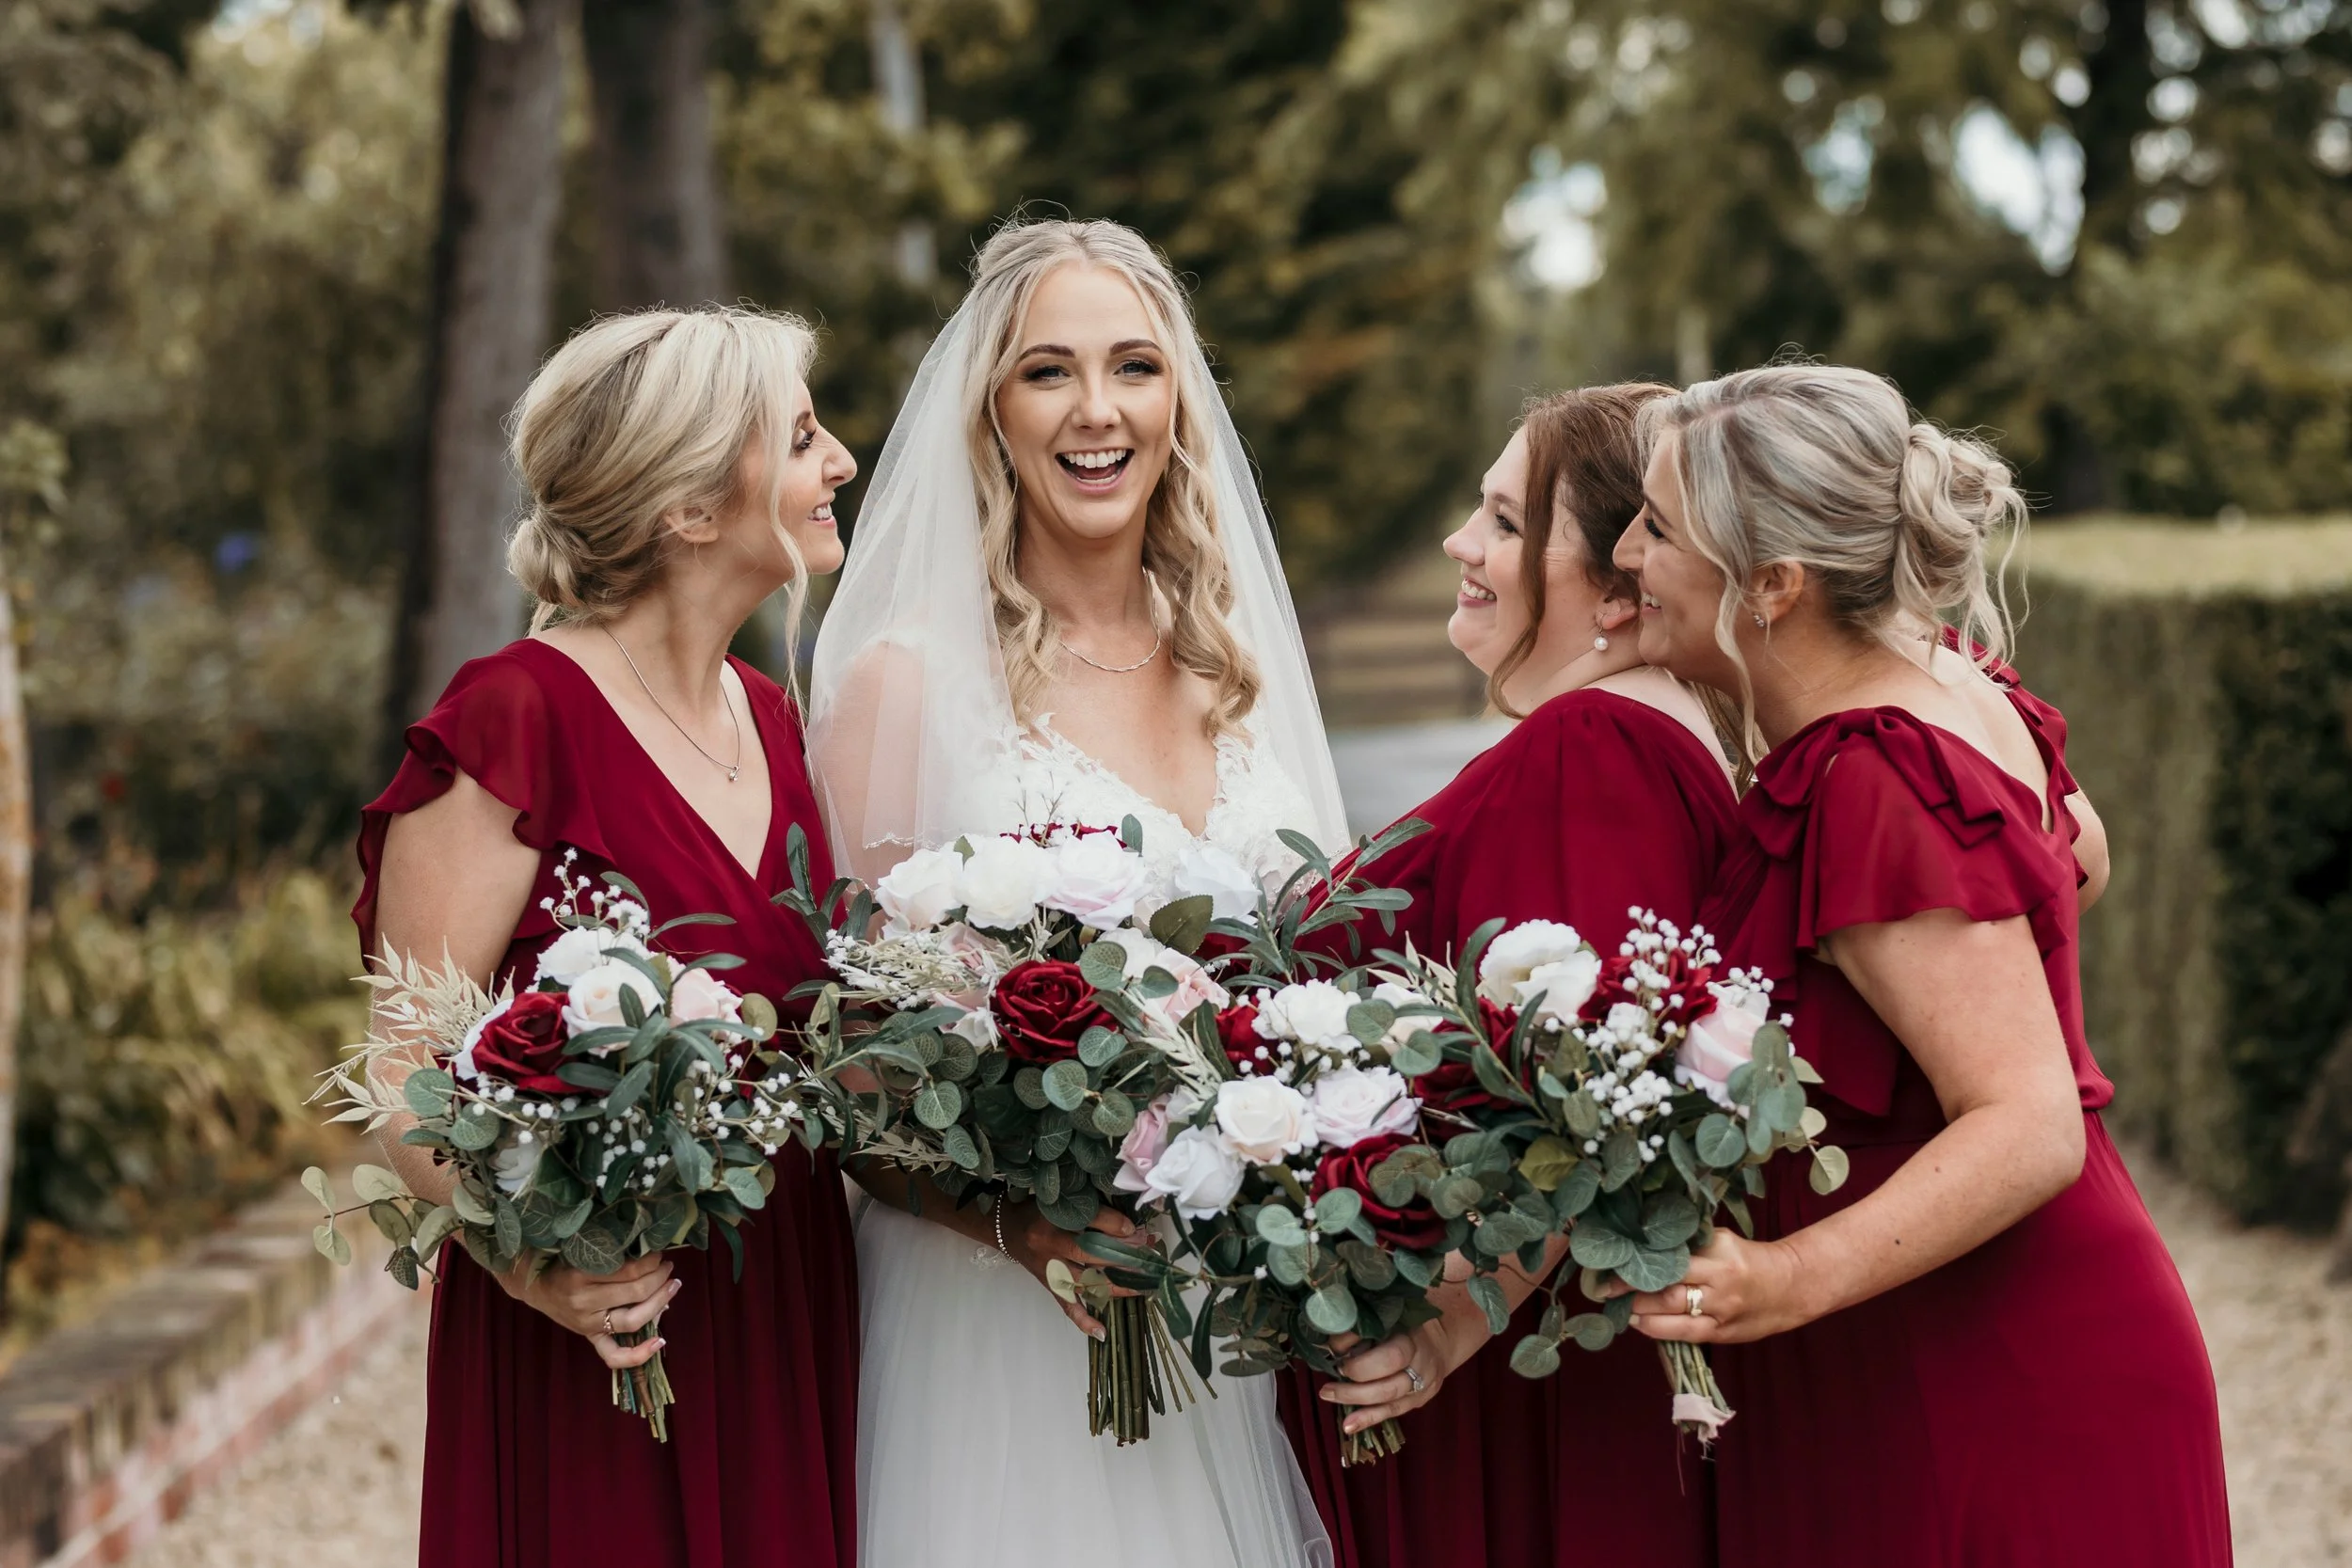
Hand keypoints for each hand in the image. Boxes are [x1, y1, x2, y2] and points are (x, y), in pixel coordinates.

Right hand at [498, 1253, 677, 1369]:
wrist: (536, 1286)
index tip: (658, 1254)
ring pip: (633, 1320)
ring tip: (672, 1286)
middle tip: (668, 1267)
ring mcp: (587, 1324)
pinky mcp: (589, 1337)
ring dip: (660, 1302)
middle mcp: (584, 1302)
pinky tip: (661, 1341)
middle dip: (659, 1278)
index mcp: (581, 1275)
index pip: (629, 1271)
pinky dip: (639, 1354)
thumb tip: (651, 1257)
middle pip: (636, 1293)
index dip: (651, 1262)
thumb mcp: (583, 1251)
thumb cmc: (564, 1262)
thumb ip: (612, 1254)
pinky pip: (613, 1355)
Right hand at [1002, 1202, 1146, 1339]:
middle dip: (1122, 1255)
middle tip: (1147, 1256)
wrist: (1005, 1227)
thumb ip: (1089, 1210)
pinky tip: (1102, 1332)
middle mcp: (1049, 1247)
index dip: (1114, 1224)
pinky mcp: (1049, 1286)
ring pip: (1085, 1282)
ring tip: (1142, 1286)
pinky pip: (1067, 1307)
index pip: (1089, 1220)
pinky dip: (1084, 1320)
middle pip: (1090, 1255)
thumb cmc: (1037, 1211)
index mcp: (1052, 1220)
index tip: (1134, 1228)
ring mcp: (1049, 1270)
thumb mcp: (1060, 1203)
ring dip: (1116, 1286)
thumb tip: (1128, 1224)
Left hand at [1317, 1295, 1491, 1434]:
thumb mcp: (1389, 1318)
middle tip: (1329, 1382)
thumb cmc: (1406, 1325)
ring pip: (1389, 1401)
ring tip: (1328, 1395)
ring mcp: (1421, 1387)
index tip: (1337, 1356)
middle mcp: (1421, 1367)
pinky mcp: (1416, 1402)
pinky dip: (1368, 1419)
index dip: (1364, 1363)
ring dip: (1355, 1401)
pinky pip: (1391, 1413)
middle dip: (1355, 1386)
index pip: (1393, 1356)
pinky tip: (1348, 1426)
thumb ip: (1365, 1329)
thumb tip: (1332, 1345)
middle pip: (1390, 1385)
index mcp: (1415, 1341)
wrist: (1439, 1341)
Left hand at [1623, 1229, 1814, 1344]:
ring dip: (1641, 1311)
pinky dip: (1659, 1329)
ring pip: (1674, 1313)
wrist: (1791, 1286)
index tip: (1614, 1262)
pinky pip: (1686, 1334)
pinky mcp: (1724, 1334)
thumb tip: (1646, 1245)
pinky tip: (1640, 1323)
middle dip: (1632, 1288)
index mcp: (1719, 1254)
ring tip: (1618, 1307)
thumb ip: (1690, 1245)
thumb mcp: (1722, 1242)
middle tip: (1605, 1288)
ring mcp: (1722, 1311)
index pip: (1672, 1259)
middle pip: (1668, 1287)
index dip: (1640, 1263)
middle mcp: (1720, 1282)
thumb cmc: (1749, 1259)